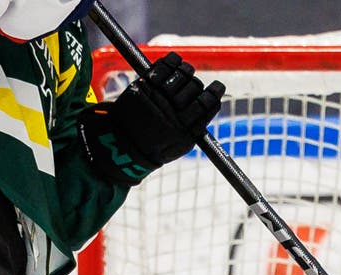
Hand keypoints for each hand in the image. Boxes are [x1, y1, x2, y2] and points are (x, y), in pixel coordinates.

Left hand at [79, 52, 224, 185]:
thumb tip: (212, 103)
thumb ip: (196, 126)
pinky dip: (171, 61)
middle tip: (193, 84)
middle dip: (196, 84)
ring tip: (185, 72)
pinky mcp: (143, 86)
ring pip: (181, 75)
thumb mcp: (181, 144)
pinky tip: (174, 61)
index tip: (218, 87)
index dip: (214, 93)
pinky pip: (162, 67)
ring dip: (185, 70)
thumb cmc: (156, 146)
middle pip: (194, 88)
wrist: (122, 144)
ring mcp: (157, 98)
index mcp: (185, 130)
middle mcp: (172, 113)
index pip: (206, 105)